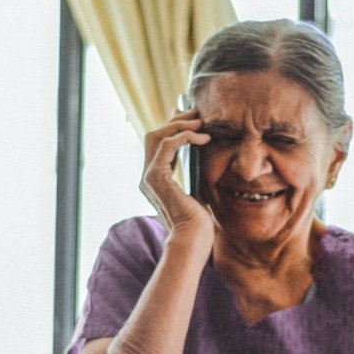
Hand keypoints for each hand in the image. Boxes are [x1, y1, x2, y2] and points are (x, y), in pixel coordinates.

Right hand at [141, 108, 213, 242]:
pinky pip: (167, 145)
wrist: (193, 240)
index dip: (174, 127)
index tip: (194, 118)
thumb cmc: (199, 222)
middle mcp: (148, 176)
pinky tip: (203, 138)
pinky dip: (184, 136)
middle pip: (154, 135)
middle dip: (176, 120)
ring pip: (157, 136)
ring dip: (180, 125)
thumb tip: (205, 151)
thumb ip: (196, 171)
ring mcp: (148, 176)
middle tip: (199, 113)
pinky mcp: (156, 177)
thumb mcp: (198, 189)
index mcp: (156, 179)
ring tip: (202, 122)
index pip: (159, 143)